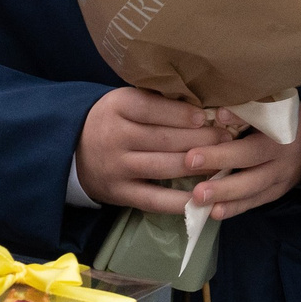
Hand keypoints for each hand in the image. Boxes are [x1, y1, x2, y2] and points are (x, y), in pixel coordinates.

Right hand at [75, 90, 227, 213]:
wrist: (71, 148)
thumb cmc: (116, 119)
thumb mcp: (128, 100)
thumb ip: (160, 100)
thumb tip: (209, 104)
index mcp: (118, 106)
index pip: (153, 108)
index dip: (183, 114)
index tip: (208, 117)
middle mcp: (114, 137)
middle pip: (165, 139)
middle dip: (202, 139)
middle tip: (229, 139)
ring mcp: (116, 167)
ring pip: (164, 167)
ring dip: (199, 166)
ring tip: (225, 162)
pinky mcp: (119, 193)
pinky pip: (154, 199)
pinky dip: (180, 201)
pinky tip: (204, 197)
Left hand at [187, 109, 300, 219]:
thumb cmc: (280, 121)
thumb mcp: (272, 108)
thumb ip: (247, 109)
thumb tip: (218, 114)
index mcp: (282, 125)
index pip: (262, 119)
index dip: (240, 116)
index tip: (217, 115)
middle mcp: (283, 151)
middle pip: (253, 155)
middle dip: (222, 158)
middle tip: (191, 160)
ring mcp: (281, 175)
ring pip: (253, 185)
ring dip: (225, 191)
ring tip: (198, 196)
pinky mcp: (275, 193)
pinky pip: (254, 202)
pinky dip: (234, 208)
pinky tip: (213, 212)